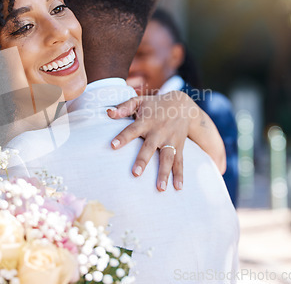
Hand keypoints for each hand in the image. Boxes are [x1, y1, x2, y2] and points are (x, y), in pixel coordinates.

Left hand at [107, 90, 225, 191]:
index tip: (113, 146)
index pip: (132, 130)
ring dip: (164, 173)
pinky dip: (180, 175)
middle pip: (150, 147)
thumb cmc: (154, 105)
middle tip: (135, 174)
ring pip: (167, 158)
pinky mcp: (179, 147)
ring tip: (160, 188)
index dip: (123, 137)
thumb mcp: (139, 101)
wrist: (182, 105)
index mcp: (146, 121)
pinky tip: (178, 188)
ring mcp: (170, 140)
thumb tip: (108, 112)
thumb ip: (123, 107)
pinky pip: (180, 162)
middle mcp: (158, 132)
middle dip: (143, 160)